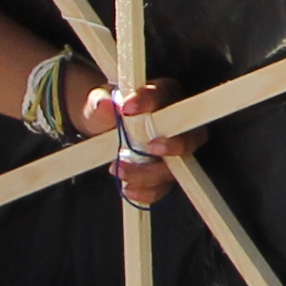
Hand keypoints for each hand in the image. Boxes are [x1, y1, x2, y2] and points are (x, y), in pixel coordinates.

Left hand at [80, 77, 194, 207]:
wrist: (102, 131)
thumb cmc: (107, 111)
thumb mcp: (97, 102)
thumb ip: (99, 103)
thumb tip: (104, 105)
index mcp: (163, 95)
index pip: (162, 95)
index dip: (148, 101)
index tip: (126, 109)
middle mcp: (177, 124)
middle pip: (189, 136)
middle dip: (173, 145)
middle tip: (151, 148)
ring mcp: (173, 152)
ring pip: (177, 167)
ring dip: (151, 173)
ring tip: (122, 170)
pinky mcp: (165, 174)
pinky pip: (164, 187)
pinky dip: (148, 191)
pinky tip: (129, 189)